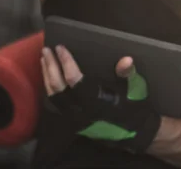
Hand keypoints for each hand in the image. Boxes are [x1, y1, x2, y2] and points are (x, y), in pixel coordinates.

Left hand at [40, 46, 160, 152]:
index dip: (66, 62)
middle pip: (58, 88)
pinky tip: (49, 77)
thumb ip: (128, 74)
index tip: (60, 47)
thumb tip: (126, 60)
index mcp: (96, 102)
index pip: (75, 80)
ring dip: (47, 77)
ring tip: (44, 60)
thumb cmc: (135, 107)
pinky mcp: (74, 121)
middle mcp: (81, 111)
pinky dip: (50, 88)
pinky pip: (56, 104)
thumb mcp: (135, 89)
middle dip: (51, 68)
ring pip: (54, 97)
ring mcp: (75, 118)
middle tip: (46, 50)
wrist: (136, 132)